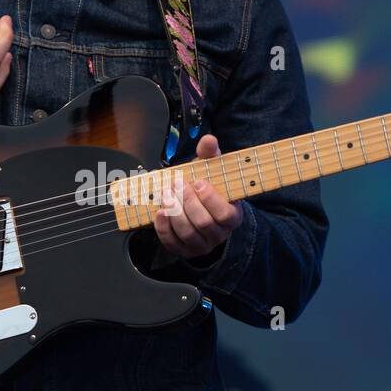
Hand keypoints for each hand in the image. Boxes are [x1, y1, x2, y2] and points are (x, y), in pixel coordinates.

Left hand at [153, 133, 243, 261]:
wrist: (197, 209)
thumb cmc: (206, 187)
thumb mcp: (211, 170)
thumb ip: (210, 155)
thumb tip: (209, 140)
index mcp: (231, 216)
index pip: (225, 215)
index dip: (211, 199)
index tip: (198, 182)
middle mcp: (218, 234)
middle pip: (203, 223)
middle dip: (187, 202)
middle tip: (176, 184)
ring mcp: (201, 245)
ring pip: (188, 234)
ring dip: (174, 212)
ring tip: (166, 194)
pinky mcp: (183, 250)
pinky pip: (173, 243)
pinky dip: (164, 228)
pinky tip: (159, 211)